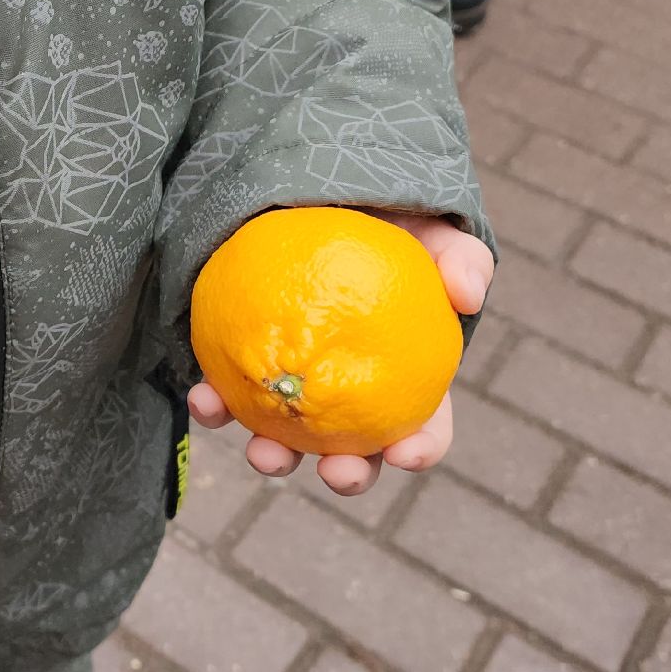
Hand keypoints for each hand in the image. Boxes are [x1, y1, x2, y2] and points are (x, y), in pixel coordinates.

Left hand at [186, 209, 492, 495]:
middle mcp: (346, 395)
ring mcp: (292, 385)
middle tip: (336, 470)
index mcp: (403, 378)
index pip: (423, 427)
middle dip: (346, 474)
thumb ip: (460, 257)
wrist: (313, 197)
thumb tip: (467, 296)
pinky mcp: (242, 364)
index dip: (420, 448)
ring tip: (262, 451)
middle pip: (353, 451)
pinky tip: (204, 396)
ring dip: (273, 456)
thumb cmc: (386, 220)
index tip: (405, 454)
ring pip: (284, 438)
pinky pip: (226, 393)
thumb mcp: (431, 230)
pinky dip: (215, 404)